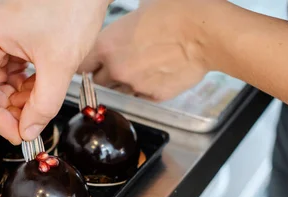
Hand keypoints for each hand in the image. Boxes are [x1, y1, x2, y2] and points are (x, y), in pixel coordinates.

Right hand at [0, 0, 108, 143]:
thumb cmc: (74, 6)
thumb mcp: (59, 66)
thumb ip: (43, 104)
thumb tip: (30, 131)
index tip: (16, 134)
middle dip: (8, 109)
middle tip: (30, 126)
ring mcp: (3, 34)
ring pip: (1, 80)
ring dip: (19, 99)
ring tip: (40, 108)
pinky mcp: (17, 35)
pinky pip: (13, 69)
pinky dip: (26, 85)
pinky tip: (41, 92)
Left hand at [79, 0, 212, 100]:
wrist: (205, 32)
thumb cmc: (177, 12)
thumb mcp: (141, 8)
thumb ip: (125, 25)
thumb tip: (126, 25)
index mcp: (107, 46)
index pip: (82, 64)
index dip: (87, 63)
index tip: (92, 63)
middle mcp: (116, 69)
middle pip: (98, 81)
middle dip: (106, 73)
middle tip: (122, 61)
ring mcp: (135, 85)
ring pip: (120, 90)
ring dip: (126, 82)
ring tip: (144, 64)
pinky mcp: (154, 96)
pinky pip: (142, 95)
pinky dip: (146, 87)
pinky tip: (158, 71)